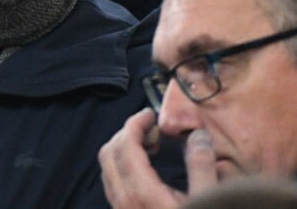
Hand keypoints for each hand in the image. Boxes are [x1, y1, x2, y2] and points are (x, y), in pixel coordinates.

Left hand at [99, 108, 218, 207]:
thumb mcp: (207, 200)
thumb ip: (201, 166)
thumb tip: (197, 135)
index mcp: (141, 192)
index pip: (125, 144)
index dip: (135, 123)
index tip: (150, 114)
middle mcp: (123, 200)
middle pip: (109, 152)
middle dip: (127, 133)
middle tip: (151, 129)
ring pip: (108, 168)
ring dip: (123, 149)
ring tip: (151, 145)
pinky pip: (113, 182)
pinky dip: (123, 165)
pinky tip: (146, 168)